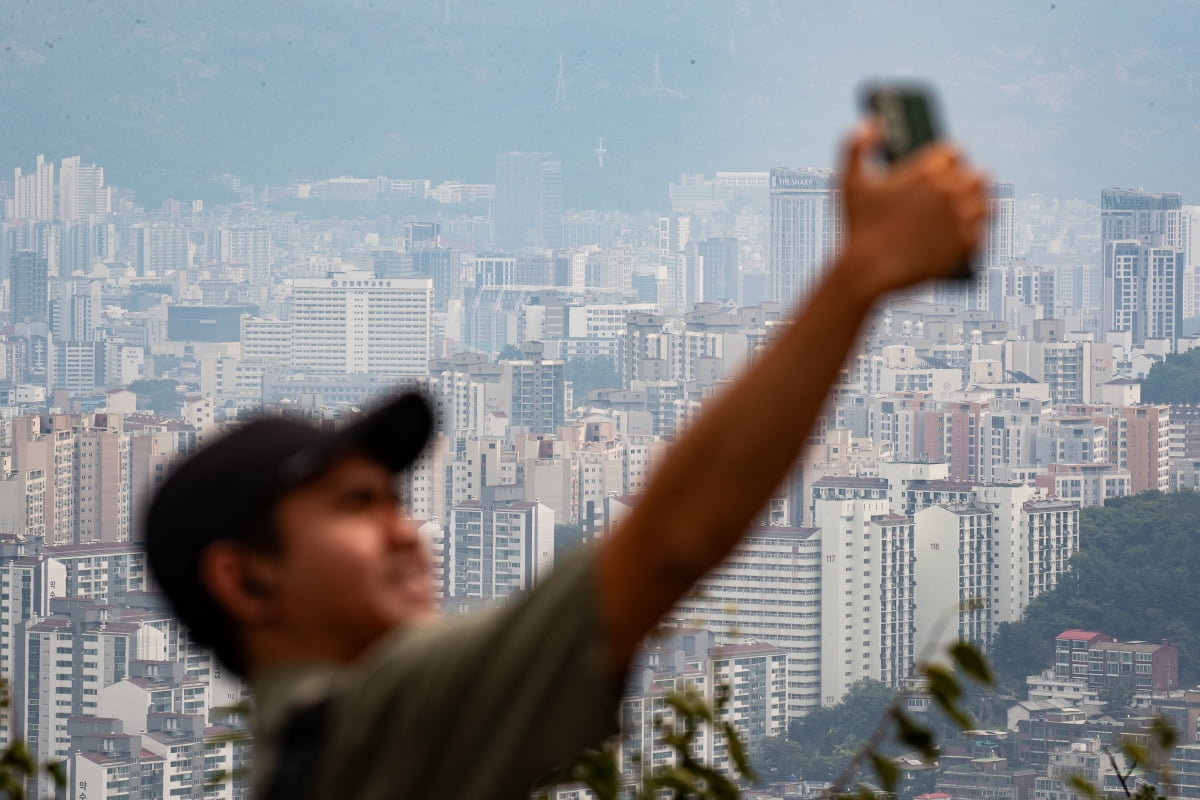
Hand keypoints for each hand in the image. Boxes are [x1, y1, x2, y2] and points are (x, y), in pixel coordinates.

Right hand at [837, 122, 988, 297]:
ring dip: (978, 204)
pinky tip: (969, 234)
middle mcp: (951, 190)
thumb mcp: (847, 182)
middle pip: (976, 176)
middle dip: (966, 180)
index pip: (953, 152)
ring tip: (972, 208)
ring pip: (986, 202)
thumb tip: (873, 123)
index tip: (945, 166)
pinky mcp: (967, 245)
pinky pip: (983, 233)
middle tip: (961, 189)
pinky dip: (976, 233)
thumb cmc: (856, 227)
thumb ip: (855, 146)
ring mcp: (962, 218)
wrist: (867, 271)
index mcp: (928, 169)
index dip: (948, 159)